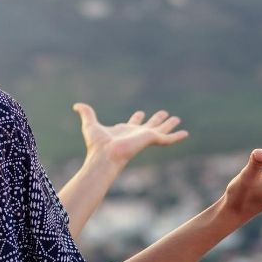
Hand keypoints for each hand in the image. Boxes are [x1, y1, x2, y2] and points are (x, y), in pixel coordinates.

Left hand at [72, 102, 188, 166]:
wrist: (105, 155)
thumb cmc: (97, 144)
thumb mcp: (90, 124)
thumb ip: (86, 113)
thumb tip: (76, 105)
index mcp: (124, 131)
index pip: (133, 123)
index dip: (137, 118)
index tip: (140, 113)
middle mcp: (136, 134)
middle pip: (149, 125)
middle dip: (156, 120)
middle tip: (164, 113)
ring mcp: (144, 137)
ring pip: (160, 130)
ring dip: (169, 125)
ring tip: (177, 119)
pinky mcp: (151, 140)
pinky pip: (167, 139)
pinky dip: (176, 136)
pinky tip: (185, 133)